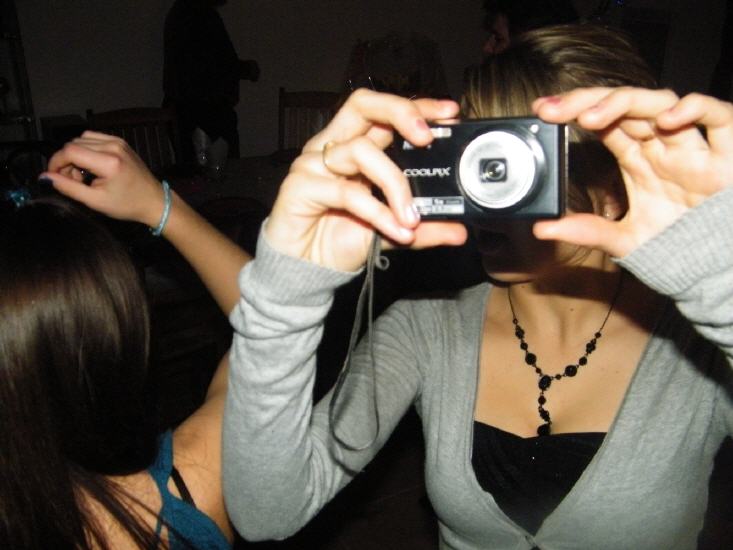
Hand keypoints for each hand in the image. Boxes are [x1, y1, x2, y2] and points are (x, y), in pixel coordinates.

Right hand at [44, 131, 165, 227]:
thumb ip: (68, 187)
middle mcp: (113, 146)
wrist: (154, 201)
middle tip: (74, 181)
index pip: (70, 150)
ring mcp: (118, 142)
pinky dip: (86, 150)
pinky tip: (92, 167)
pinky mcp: (120, 142)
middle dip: (66, 162)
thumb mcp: (95, 201)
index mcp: (109, 162)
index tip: (54, 177)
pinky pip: (94, 139)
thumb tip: (45, 177)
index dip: (56, 162)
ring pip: (82, 140)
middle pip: (74, 144)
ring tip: (83, 175)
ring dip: (75, 155)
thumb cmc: (127, 205)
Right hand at [265, 89, 466, 271]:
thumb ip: (423, 227)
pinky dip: (379, 213)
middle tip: (427, 138)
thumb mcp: (392, 232)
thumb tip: (459, 230)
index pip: (385, 112)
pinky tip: (397, 231)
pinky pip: (348, 192)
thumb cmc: (339, 241)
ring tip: (412, 218)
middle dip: (400, 112)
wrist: (306, 271)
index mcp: (355, 148)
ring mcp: (313, 164)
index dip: (417, 107)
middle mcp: (333, 147)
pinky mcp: (300, 187)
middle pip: (363, 105)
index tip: (449, 113)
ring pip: (361, 151)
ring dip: (395, 184)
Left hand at [532, 87, 732, 256]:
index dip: (574, 111)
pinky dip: (695, 109)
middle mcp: (663, 146)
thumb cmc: (676, 248)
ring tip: (589, 117)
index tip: (542, 111)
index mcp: (638, 159)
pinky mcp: (728, 156)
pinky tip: (666, 119)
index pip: (604, 122)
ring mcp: (693, 148)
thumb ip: (587, 232)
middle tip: (551, 109)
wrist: (715, 270)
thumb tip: (542, 228)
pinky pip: (719, 118)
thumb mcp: (624, 242)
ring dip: (624, 102)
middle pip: (624, 106)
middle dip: (586, 101)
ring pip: (661, 102)